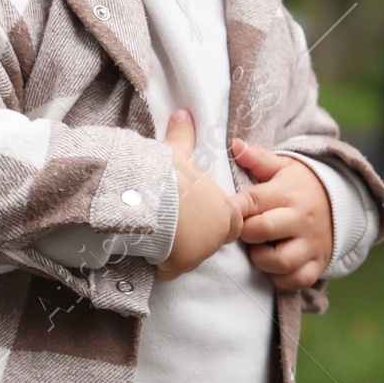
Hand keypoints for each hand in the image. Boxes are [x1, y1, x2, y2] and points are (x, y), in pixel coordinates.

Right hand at [154, 110, 244, 279]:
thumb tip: (182, 113)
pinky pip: (172, 269)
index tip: (199, 212)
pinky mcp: (179, 266)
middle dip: (200, 235)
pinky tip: (151, 253)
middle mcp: (217, 234)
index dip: (217, 216)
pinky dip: (163, 264)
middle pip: (214, 240)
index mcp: (224, 209)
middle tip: (179, 224)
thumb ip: (183, 136)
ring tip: (162, 235)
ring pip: (194, 255)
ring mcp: (199, 253)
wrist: (150, 201)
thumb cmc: (169, 176)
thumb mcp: (177, 152)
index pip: (233, 220)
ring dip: (181, 248)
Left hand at [231, 139, 333, 290]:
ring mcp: (311, 244)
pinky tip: (274, 266)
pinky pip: (296, 280)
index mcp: (288, 194)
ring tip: (258, 249)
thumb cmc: (300, 185)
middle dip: (245, 234)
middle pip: (262, 231)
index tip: (224, 212)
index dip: (233, 210)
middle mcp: (301, 219)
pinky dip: (281, 278)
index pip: (252, 202)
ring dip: (261, 260)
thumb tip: (235, 145)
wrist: (342, 202)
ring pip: (280, 261)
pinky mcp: (318, 263)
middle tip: (243, 231)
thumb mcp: (283, 167)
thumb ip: (258, 159)